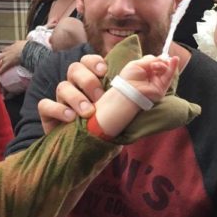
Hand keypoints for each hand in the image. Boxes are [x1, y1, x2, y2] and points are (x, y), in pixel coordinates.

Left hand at [0, 40, 25, 74]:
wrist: (27, 49)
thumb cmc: (26, 46)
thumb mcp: (22, 43)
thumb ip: (20, 43)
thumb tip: (22, 42)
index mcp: (11, 46)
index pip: (5, 50)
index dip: (3, 53)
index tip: (2, 55)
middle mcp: (7, 51)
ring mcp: (7, 57)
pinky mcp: (8, 62)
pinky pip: (3, 68)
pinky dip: (0, 71)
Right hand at [36, 54, 178, 134]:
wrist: (87, 157)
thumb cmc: (108, 129)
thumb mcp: (130, 109)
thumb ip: (148, 87)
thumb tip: (170, 62)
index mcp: (95, 81)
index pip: (90, 60)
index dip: (95, 61)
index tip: (106, 71)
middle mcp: (76, 86)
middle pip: (75, 68)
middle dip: (88, 81)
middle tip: (99, 98)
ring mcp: (61, 100)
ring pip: (62, 85)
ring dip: (76, 97)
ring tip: (88, 113)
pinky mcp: (49, 115)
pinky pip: (47, 104)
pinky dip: (59, 110)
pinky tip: (72, 119)